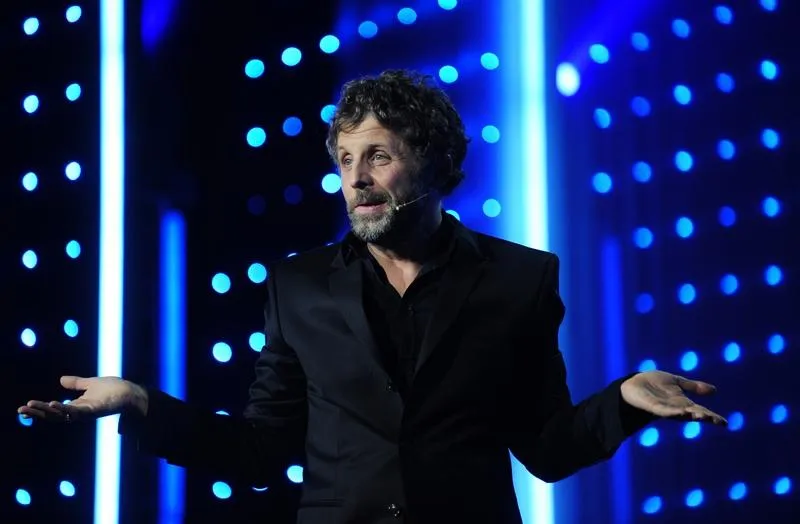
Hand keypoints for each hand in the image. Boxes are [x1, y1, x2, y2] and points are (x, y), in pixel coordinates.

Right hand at [17, 376, 147, 422]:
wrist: (131, 392)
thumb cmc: (114, 389)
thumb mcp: (90, 383)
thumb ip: (76, 383)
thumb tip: (61, 380)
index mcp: (76, 406)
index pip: (53, 410)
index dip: (39, 409)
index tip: (23, 407)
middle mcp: (79, 412)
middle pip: (53, 415)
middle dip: (37, 413)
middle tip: (21, 410)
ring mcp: (86, 412)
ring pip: (61, 415)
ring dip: (46, 411)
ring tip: (31, 406)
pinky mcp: (94, 410)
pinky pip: (76, 412)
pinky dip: (65, 409)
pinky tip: (54, 404)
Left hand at [621, 371, 726, 425]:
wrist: (633, 383)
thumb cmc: (654, 384)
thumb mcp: (677, 382)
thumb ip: (693, 387)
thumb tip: (715, 390)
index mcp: (683, 403)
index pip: (700, 411)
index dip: (712, 416)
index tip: (724, 423)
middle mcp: (676, 408)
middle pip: (693, 414)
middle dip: (704, 417)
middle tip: (717, 421)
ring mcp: (665, 408)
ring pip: (680, 414)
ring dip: (690, 415)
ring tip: (702, 416)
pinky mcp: (653, 407)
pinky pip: (664, 411)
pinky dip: (673, 412)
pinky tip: (682, 412)